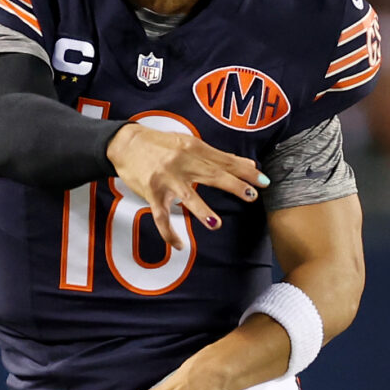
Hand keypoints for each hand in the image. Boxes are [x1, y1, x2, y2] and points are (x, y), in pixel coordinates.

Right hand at [106, 120, 264, 234]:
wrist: (126, 144)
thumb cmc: (161, 144)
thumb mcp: (189, 143)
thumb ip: (218, 156)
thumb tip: (248, 165)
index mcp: (194, 149)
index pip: (224, 160)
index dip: (245, 171)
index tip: (264, 180)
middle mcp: (182, 163)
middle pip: (211, 175)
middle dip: (233, 185)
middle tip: (252, 196)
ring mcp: (167, 180)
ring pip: (187, 197)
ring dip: (201, 211)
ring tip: (216, 224)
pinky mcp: (152, 194)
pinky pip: (161, 217)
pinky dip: (169, 233)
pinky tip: (180, 246)